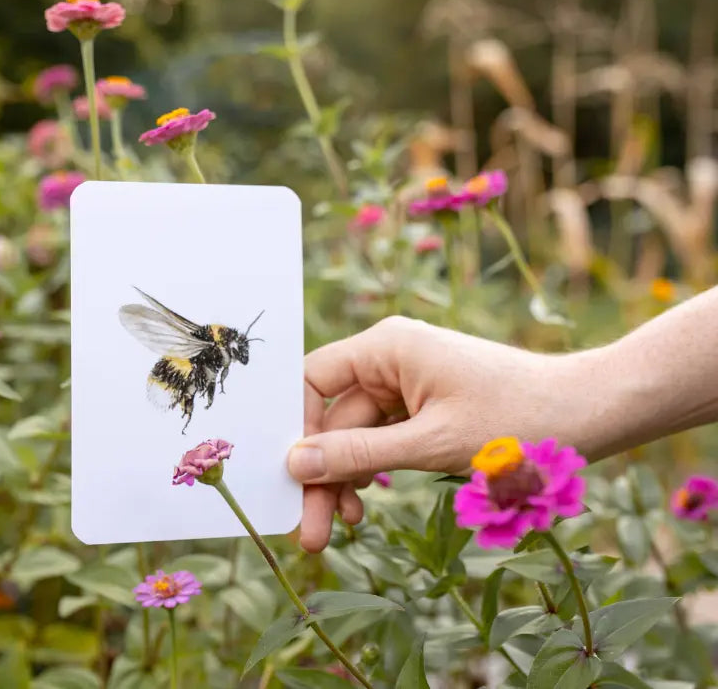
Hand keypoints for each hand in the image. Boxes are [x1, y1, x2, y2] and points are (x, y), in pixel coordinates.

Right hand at [288, 316, 605, 552]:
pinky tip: (366, 506)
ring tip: (340, 529)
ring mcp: (407, 384)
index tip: (287, 478)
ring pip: (355, 436)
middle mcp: (390, 359)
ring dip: (345, 479)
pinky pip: (381, 440)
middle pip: (332, 418)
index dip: (294, 427)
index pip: (313, 380)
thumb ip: (359, 454)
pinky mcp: (423, 408)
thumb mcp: (432, 443)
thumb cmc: (517, 419)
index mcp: (386, 347)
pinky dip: (372, 472)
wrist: (591, 413)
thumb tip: (294, 463)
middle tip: (309, 532)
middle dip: (321, 473)